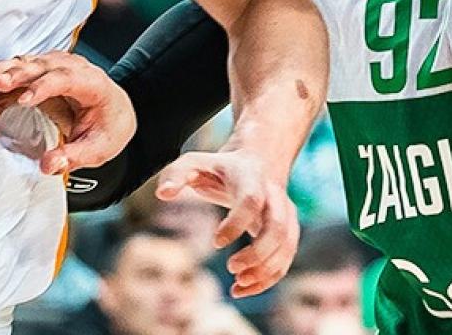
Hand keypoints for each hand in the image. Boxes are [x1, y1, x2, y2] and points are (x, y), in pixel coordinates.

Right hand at [0, 52, 135, 174]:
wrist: (114, 113)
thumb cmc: (108, 126)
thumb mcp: (98, 149)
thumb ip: (74, 157)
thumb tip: (49, 164)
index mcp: (92, 84)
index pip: (66, 78)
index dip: (44, 86)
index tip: (24, 100)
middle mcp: (73, 69)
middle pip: (42, 65)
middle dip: (16, 74)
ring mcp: (56, 67)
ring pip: (27, 63)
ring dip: (4, 72)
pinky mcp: (42, 73)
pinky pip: (19, 73)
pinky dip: (2, 82)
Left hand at [156, 147, 298, 296]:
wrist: (255, 163)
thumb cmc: (218, 168)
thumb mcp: (194, 163)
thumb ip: (176, 175)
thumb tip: (163, 195)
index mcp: (250, 176)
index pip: (251, 200)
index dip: (236, 223)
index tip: (215, 243)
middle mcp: (274, 195)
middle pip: (277, 227)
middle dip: (257, 253)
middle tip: (231, 268)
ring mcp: (286, 213)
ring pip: (286, 246)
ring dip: (265, 270)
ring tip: (237, 284)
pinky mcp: (288, 231)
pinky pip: (286, 258)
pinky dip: (269, 278)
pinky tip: (242, 289)